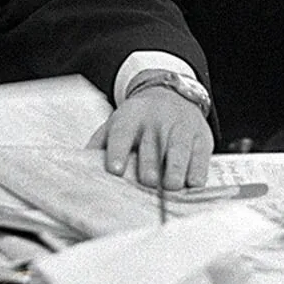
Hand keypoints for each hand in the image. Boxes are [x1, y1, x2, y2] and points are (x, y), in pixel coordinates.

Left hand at [87, 85, 212, 190]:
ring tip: (170, 187)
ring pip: (178, 150)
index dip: (117, 151)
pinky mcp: (202, 137)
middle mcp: (157, 120)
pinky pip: (201, 157)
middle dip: (150, 165)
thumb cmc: (139, 120)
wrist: (172, 96)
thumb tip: (81, 167)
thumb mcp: (116, 123)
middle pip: (152, 145)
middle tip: (147, 182)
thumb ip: (100, 143)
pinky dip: (196, 172)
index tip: (114, 170)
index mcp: (131, 116)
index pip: (122, 132)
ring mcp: (181, 127)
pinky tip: (191, 183)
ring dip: (174, 170)